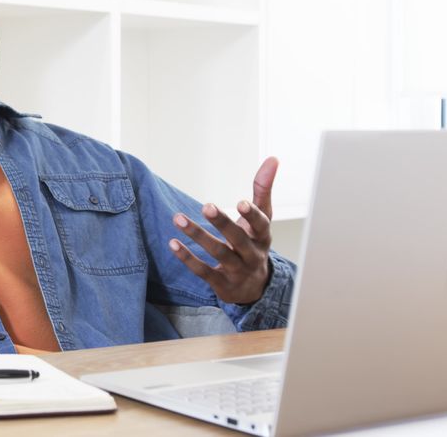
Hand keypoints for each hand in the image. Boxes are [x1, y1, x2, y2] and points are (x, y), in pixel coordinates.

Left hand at [168, 157, 278, 303]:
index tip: (241, 202)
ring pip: (219, 254)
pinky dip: (188, 258)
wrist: (254, 288)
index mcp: (262, 237)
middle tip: (207, 206)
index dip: (252, 215)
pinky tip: (173, 243)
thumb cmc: (254, 243)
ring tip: (178, 218)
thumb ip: (263, 190)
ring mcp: (237, 271)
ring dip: (198, 236)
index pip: (262, 225)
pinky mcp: (221, 284)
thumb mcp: (261, 219)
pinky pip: (203, 271)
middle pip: (238, 239)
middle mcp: (252, 255)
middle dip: (223, 223)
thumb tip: (273, 158)